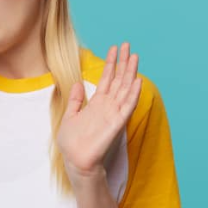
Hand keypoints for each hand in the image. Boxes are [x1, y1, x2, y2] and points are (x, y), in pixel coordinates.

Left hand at [56, 43, 141, 181]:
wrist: (76, 162)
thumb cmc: (73, 143)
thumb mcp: (70, 117)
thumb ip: (76, 100)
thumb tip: (78, 84)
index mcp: (97, 103)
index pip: (107, 79)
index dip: (111, 63)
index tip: (114, 48)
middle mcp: (107, 106)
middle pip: (119, 80)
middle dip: (123, 62)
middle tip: (128, 45)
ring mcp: (113, 114)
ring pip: (125, 89)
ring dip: (130, 73)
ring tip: (135, 56)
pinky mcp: (117, 123)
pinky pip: (127, 107)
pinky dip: (133, 94)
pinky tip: (137, 81)